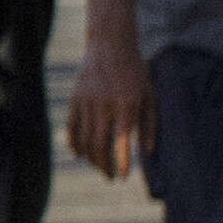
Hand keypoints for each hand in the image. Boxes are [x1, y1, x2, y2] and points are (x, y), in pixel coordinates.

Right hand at [67, 28, 150, 181]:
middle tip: (109, 177)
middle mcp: (104, 105)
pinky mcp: (76, 100)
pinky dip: (74, 143)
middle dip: (103, 165)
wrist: (110, 46)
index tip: (123, 176)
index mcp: (126, 105)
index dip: (120, 162)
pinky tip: (80, 154)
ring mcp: (87, 102)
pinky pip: (72, 127)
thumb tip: (149, 151)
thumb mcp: (149, 94)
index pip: (121, 140)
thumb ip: (150, 123)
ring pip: (83, 139)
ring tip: (98, 166)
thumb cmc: (135, 72)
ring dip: (90, 158)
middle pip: (98, 144)